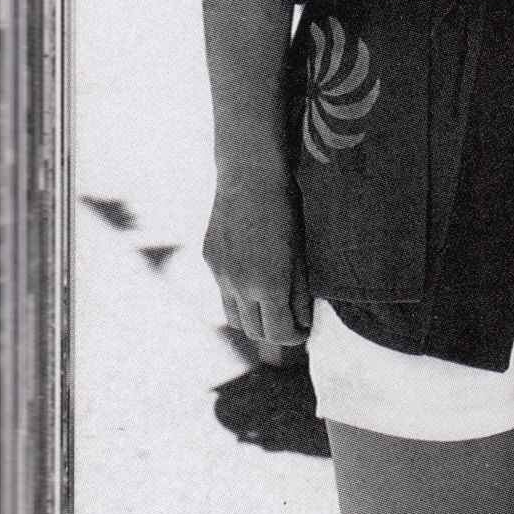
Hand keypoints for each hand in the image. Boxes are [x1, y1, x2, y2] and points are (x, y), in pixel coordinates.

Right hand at [205, 167, 310, 359]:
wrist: (250, 176)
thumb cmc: (287, 212)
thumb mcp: (301, 256)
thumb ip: (300, 294)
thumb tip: (302, 323)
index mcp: (268, 286)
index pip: (279, 334)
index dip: (295, 337)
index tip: (303, 330)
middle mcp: (239, 285)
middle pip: (254, 332)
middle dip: (273, 332)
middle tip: (289, 322)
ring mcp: (220, 273)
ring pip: (233, 317)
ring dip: (252, 319)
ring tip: (270, 306)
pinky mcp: (210, 259)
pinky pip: (223, 290)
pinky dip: (239, 295)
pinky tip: (253, 277)